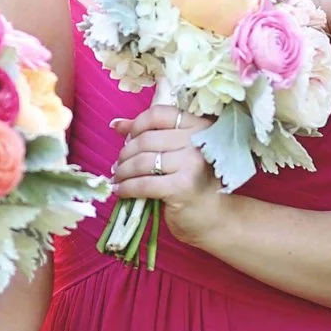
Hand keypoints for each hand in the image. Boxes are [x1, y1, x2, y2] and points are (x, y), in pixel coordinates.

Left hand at [110, 103, 227, 245]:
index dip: (137, 124)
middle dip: (125, 153)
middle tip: (119, 164)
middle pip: (146, 139)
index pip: (159, 114)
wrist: (213, 216)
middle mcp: (198, 141)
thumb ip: (151, 134)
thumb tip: (118, 124)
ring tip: (118, 177)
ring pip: (142, 161)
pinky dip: (127, 188)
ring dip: (123, 171)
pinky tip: (121, 191)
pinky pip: (144, 184)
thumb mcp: (177, 152)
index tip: (127, 137)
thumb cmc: (193, 183)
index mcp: (198, 127)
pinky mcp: (182, 187)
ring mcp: (191, 164)